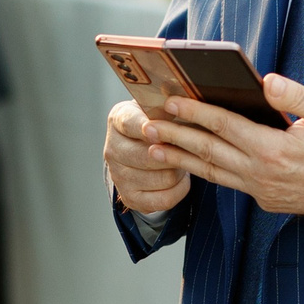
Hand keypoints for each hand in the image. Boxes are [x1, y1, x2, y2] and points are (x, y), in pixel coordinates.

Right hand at [104, 99, 192, 214]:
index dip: (152, 127)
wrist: (141, 149)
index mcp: (118, 120)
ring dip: (180, 170)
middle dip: (176, 152)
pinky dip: (180, 189)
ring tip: (184, 160)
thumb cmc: (156, 124)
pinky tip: (180, 178)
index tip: (169, 126)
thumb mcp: (157, 107)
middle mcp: (113, 149)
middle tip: (190, 146)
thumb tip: (186, 104)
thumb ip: (167, 106)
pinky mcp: (130, 198)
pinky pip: (166, 198)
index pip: (132, 124)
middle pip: (150, 156)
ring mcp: (119, 176)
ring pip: (164, 178)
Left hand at [128, 75, 303, 218]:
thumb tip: (267, 80)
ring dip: (181, 158)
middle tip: (146, 122)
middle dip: (175, 134)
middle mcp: (263, 175)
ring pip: (213, 173)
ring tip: (154, 146)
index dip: (195, 111)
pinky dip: (206, 171)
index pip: (225, 126)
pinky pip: (229, 184)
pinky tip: (191, 161)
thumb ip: (297, 97)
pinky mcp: (267, 202)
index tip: (171, 99)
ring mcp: (263, 192)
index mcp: (276, 150)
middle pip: (209, 151)